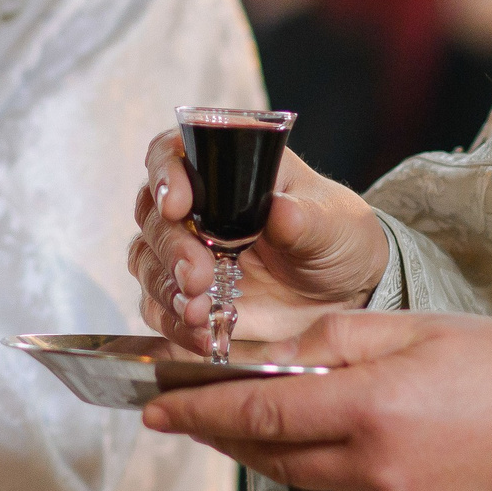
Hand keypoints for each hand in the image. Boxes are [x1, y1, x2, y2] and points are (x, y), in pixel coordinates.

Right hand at [129, 129, 387, 351]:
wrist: (344, 294)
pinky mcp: (188, 296)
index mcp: (226, 170)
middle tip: (197, 274)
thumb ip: (305, 218)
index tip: (176, 204)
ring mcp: (186, 253)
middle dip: (171, 248)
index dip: (165, 174)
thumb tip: (281, 211)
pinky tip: (204, 337)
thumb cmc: (337, 237)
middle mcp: (195, 208)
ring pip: (147, 262)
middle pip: (152, 215)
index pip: (174, 153)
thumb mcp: (333, 223)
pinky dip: (175, 325)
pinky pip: (159, 309)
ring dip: (167, 289)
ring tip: (200, 311)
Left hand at [142, 311, 491, 490]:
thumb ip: (339, 343)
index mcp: (373, 408)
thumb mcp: (422, 329)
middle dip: (232, 436)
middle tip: (196, 415)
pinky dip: (364, 481)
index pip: (260, 414)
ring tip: (345, 417)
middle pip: (276, 459)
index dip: (199, 412)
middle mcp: (376, 471)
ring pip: (324, 485)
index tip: (153, 408)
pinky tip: (404, 453)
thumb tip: (279, 363)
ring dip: (310, 454)